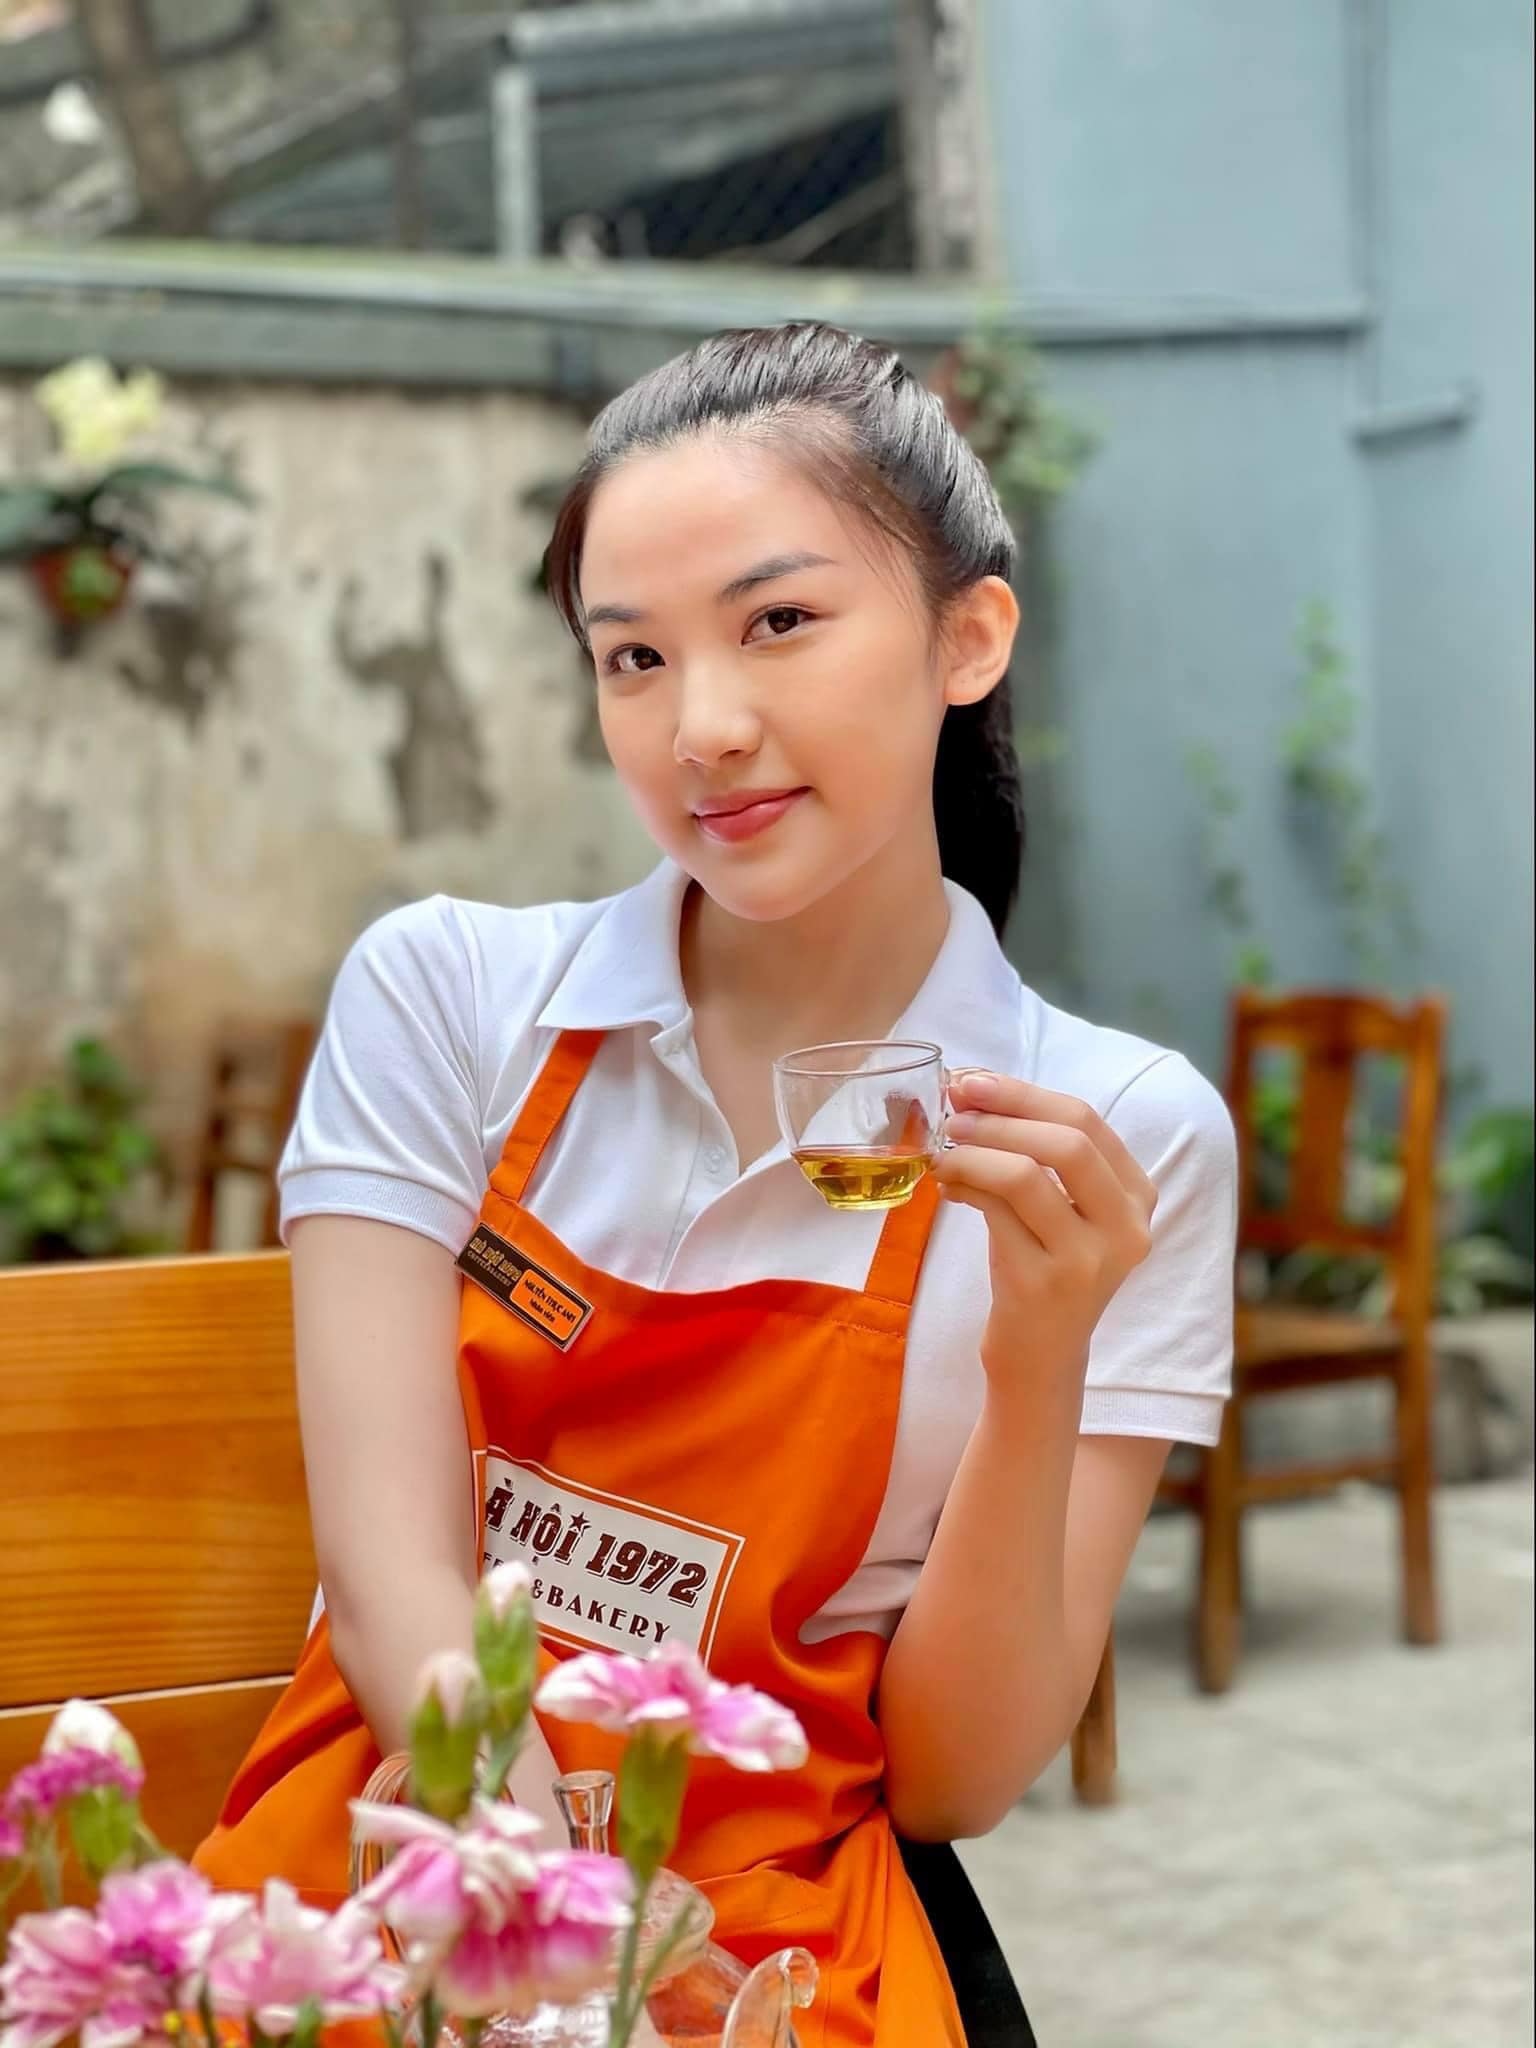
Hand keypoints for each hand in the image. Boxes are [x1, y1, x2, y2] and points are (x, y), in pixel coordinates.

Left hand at [933, 1071, 1156, 1387]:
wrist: (1041, 1355)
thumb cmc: (1043, 1263)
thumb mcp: (1060, 1206)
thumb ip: (1035, 1148)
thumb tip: (973, 1085)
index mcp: (1137, 1196)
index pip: (1086, 1120)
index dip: (1023, 1093)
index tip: (972, 1081)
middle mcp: (1126, 1228)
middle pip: (1066, 1141)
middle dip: (1001, 1114)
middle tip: (954, 1111)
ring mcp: (1087, 1260)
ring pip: (1025, 1174)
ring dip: (973, 1152)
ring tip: (944, 1152)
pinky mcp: (1043, 1285)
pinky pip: (995, 1213)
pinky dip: (964, 1187)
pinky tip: (947, 1185)